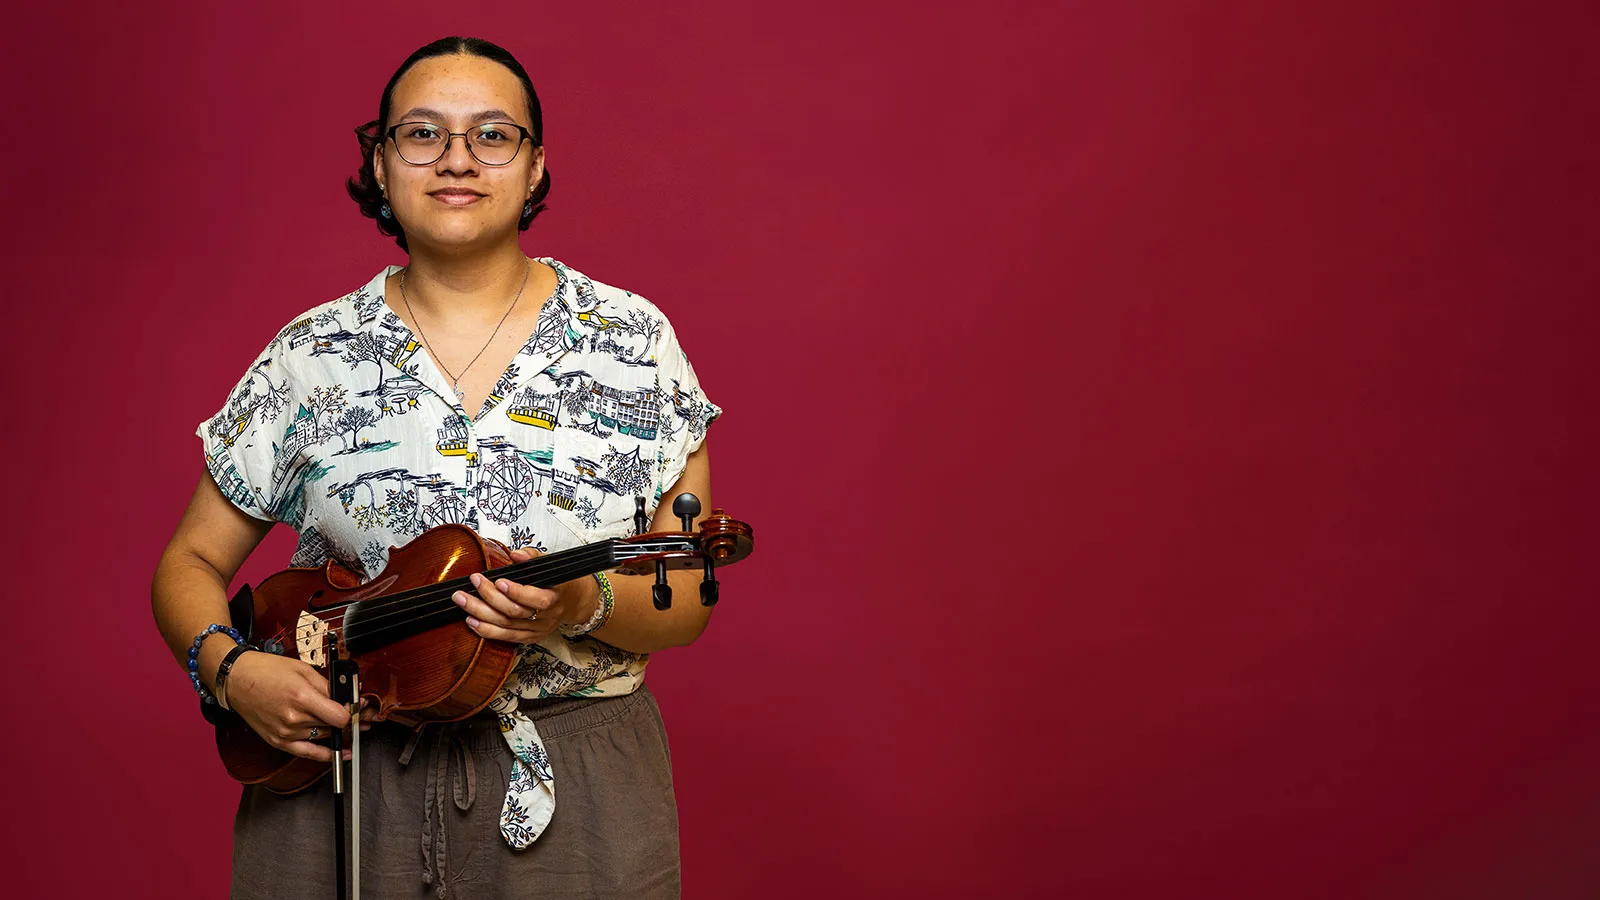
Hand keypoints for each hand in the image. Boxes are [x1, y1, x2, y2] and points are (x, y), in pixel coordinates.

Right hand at [223, 651, 353, 762]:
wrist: (237, 680)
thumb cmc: (267, 671)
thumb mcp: (303, 670)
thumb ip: (328, 686)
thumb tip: (348, 696)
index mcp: (302, 698)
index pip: (340, 716)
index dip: (353, 712)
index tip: (359, 707)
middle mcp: (294, 719)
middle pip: (335, 726)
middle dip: (350, 719)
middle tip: (362, 713)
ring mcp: (286, 733)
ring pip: (325, 736)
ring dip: (338, 730)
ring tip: (349, 723)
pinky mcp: (278, 741)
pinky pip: (308, 753)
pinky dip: (326, 755)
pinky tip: (342, 754)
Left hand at [452, 547, 599, 643]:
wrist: (575, 603)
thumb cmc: (561, 582)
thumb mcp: (552, 565)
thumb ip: (533, 557)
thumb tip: (515, 555)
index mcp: (555, 598)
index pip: (536, 599)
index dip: (517, 592)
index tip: (499, 580)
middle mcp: (546, 618)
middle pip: (515, 612)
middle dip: (490, 597)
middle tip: (475, 581)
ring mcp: (537, 630)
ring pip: (506, 626)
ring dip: (481, 614)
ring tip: (464, 601)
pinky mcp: (529, 638)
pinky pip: (506, 638)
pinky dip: (487, 631)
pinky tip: (472, 621)